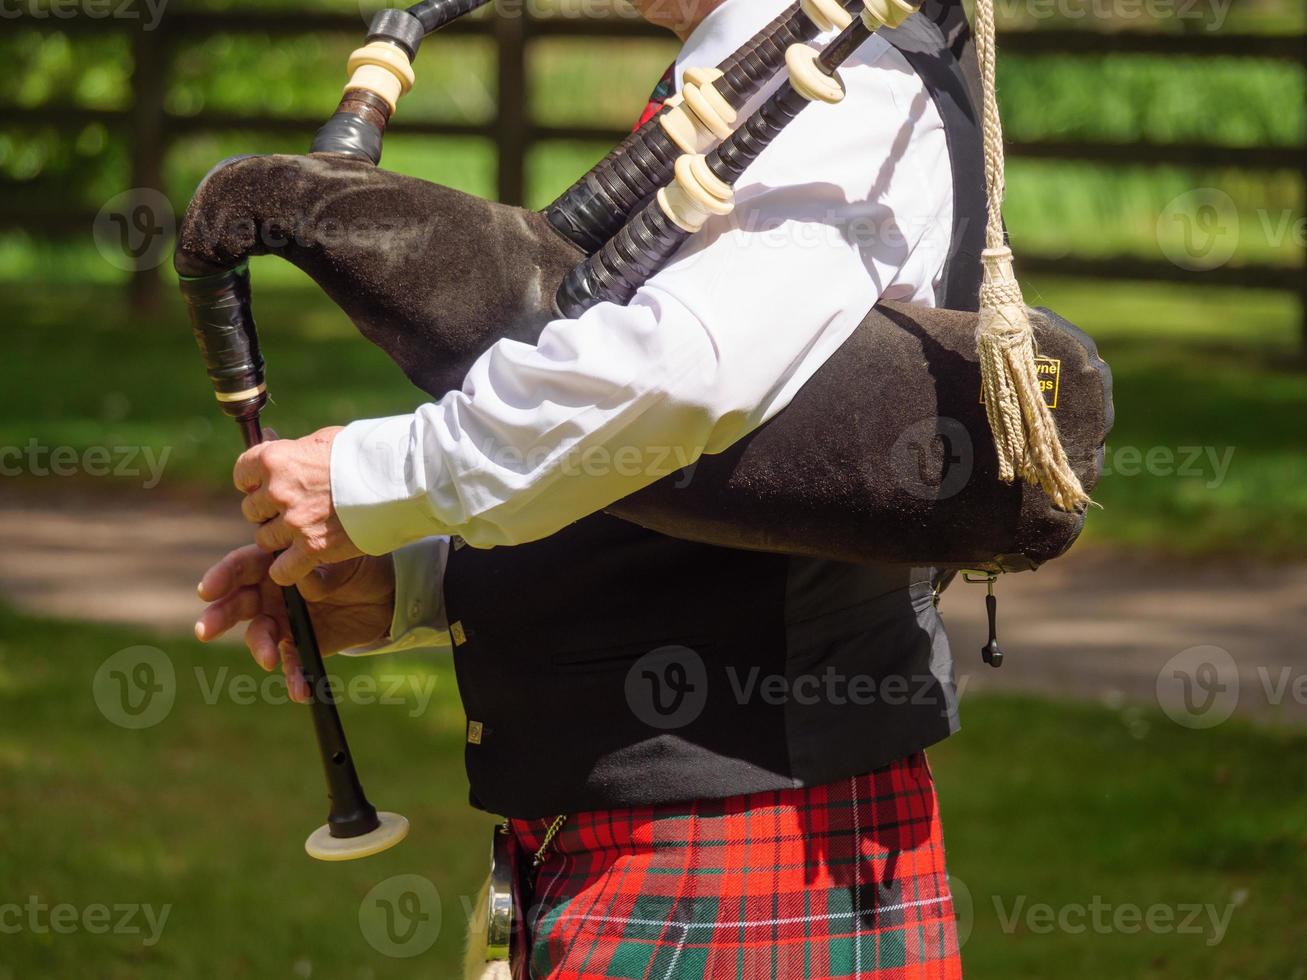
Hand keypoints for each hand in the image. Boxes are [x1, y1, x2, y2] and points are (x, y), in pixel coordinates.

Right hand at [194, 545, 395, 702]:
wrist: (384, 594)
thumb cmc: (357, 566)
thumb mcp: (342, 561)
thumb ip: (318, 572)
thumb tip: (301, 583)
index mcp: (274, 564)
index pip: (242, 567)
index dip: (222, 577)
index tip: (207, 591)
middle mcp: (270, 593)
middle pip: (237, 603)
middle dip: (219, 616)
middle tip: (206, 630)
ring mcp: (282, 621)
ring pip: (260, 636)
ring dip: (261, 648)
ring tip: (269, 660)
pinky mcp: (299, 645)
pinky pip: (290, 663)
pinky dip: (293, 677)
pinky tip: (299, 691)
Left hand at [235, 426, 362, 585]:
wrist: (399, 479)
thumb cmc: (364, 454)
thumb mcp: (322, 441)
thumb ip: (292, 450)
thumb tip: (270, 441)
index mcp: (275, 459)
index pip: (242, 474)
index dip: (254, 481)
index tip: (268, 485)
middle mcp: (278, 491)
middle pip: (252, 510)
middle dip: (270, 511)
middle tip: (296, 509)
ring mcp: (294, 522)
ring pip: (264, 539)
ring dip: (281, 538)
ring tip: (306, 530)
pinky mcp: (312, 549)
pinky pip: (282, 570)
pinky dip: (288, 569)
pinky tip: (302, 561)